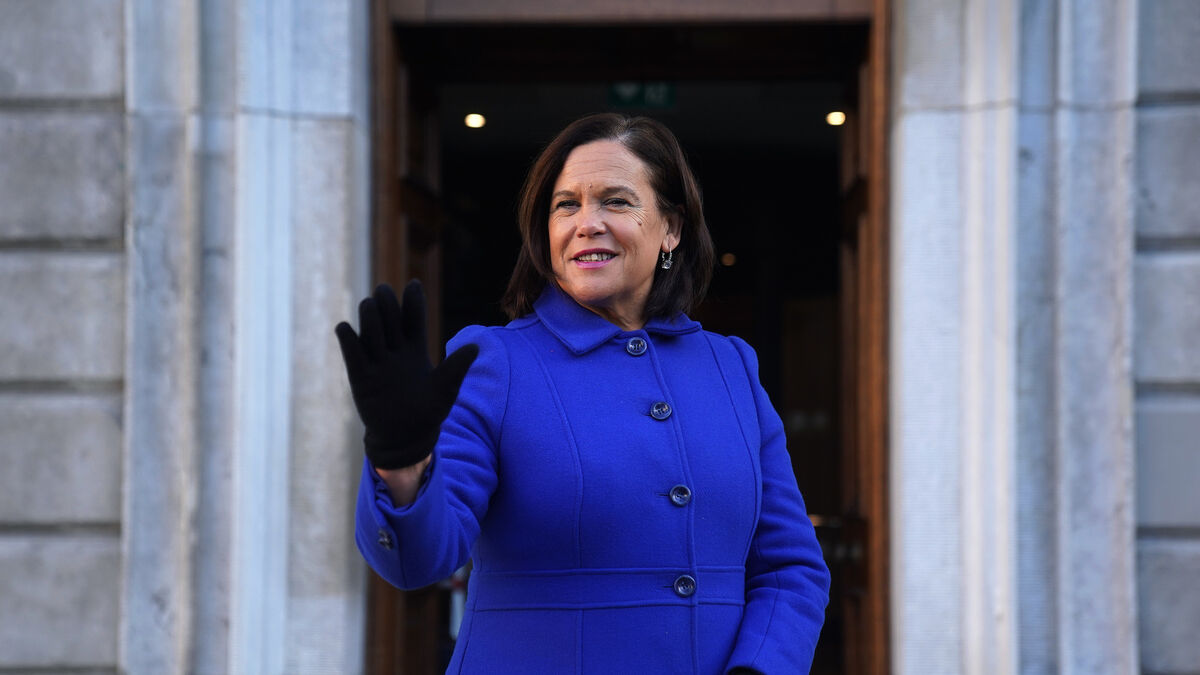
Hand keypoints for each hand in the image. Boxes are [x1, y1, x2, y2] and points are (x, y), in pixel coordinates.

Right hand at [335, 280, 477, 468]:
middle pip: (389, 316)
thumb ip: (457, 367)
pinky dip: (347, 339)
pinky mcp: (361, 377)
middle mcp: (395, 350)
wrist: (407, 437)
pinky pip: (352, 354)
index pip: (413, 317)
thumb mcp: (447, 388)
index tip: (414, 284)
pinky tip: (345, 328)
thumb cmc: (429, 411)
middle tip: (384, 292)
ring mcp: (377, 362)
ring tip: (370, 305)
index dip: (413, 300)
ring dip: (369, 315)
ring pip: (370, 329)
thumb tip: (475, 347)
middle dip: (386, 302)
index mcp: (416, 348)